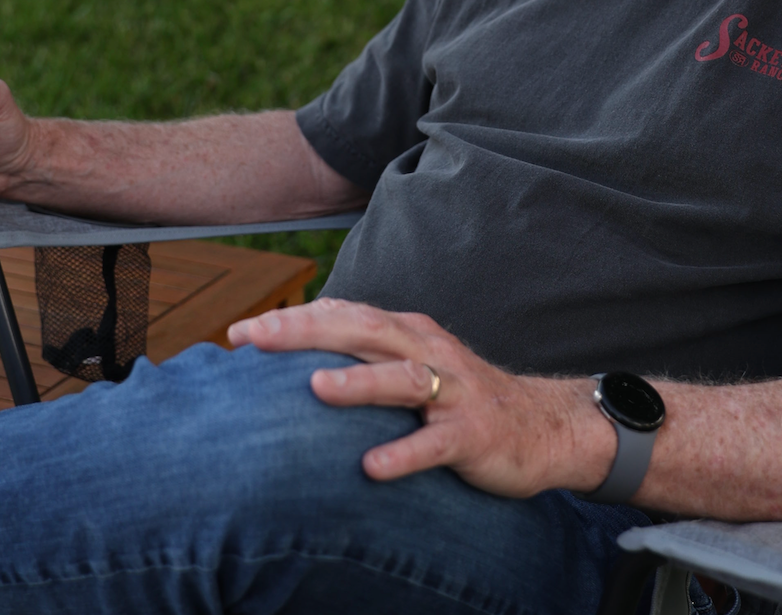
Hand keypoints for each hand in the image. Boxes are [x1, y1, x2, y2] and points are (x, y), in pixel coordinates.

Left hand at [227, 298, 614, 497]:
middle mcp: (428, 350)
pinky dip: (405, 453)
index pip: (345, 315)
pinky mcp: (472, 435)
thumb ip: (366, 354)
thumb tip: (301, 350)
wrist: (540, 426)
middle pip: (365, 330)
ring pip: (403, 379)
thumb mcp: (413, 365)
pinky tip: (372, 467)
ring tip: (315, 387)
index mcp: (409, 333)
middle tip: (256, 337)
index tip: (241, 332)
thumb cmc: (461, 397)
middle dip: (308, 331)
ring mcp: (452, 392)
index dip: (294, 319)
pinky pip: (436, 444)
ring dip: (359, 381)